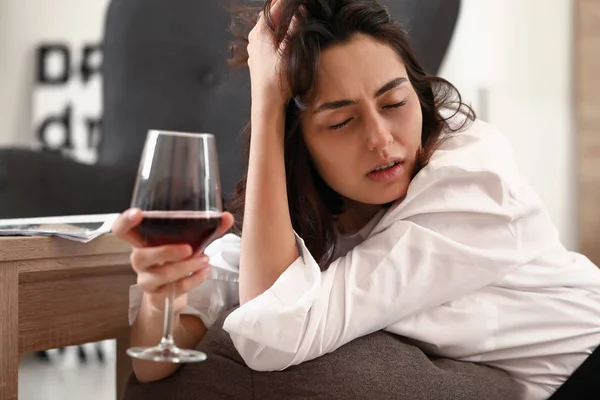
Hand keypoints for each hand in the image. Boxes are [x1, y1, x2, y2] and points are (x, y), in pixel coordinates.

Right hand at [112, 208, 234, 313]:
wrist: (170, 293)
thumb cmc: (177, 260)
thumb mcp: (188, 242)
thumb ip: (207, 229)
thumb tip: (227, 216)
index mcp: (142, 241)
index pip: (122, 230)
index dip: (125, 222)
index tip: (138, 213)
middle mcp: (140, 260)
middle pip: (140, 256)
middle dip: (165, 252)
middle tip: (189, 248)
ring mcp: (146, 279)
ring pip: (160, 275)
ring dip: (185, 267)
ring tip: (205, 260)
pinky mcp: (158, 296)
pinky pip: (173, 289)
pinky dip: (193, 280)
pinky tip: (205, 272)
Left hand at [247, 0, 298, 104]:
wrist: (266, 102)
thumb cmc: (277, 79)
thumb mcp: (290, 51)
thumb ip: (294, 29)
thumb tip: (300, 12)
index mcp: (260, 32)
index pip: (274, 8)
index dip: (286, 4)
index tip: (299, 3)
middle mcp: (254, 38)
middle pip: (270, 18)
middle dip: (284, 13)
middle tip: (299, 10)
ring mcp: (254, 49)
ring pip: (268, 30)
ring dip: (281, 26)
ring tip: (296, 23)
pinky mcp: (257, 59)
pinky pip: (267, 41)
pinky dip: (277, 37)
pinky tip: (286, 42)